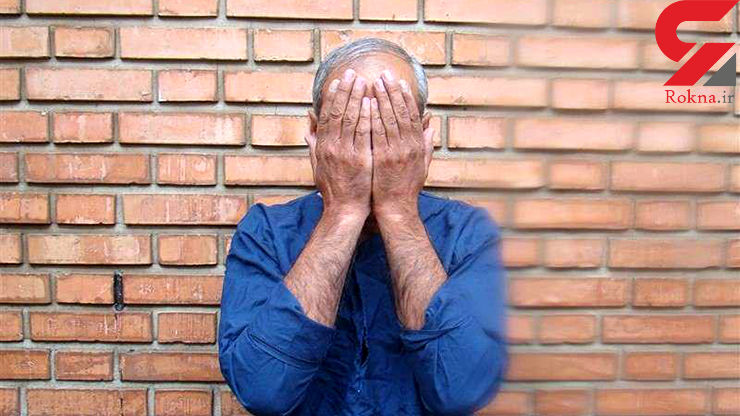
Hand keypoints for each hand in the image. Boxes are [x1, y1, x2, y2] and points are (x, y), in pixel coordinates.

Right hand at [306, 69, 372, 219]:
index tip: (338, 80)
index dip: (332, 96)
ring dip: (357, 97)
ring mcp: (345, 152)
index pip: (327, 115)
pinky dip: (366, 116)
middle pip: (338, 112)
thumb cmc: (333, 189)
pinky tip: (371, 102)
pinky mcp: (360, 159)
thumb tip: (308, 127)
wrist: (344, 210)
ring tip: (364, 80)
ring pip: (350, 119)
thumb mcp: (318, 166)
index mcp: (322, 146)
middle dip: (346, 90)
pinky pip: (363, 133)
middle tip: (353, 72)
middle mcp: (331, 146)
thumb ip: (313, 145)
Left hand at [370, 70, 434, 219]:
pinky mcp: (381, 159)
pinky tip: (366, 104)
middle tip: (384, 73)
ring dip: (381, 99)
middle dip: (391, 91)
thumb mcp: (422, 165)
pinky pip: (376, 133)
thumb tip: (431, 125)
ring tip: (373, 82)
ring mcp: (395, 152)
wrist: (395, 208)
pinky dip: (372, 117)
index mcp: (417, 145)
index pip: (412, 115)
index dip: (405, 96)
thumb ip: (427, 144)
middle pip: (400, 112)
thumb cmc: (406, 187)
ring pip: (388, 119)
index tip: (398, 81)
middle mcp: (408, 146)